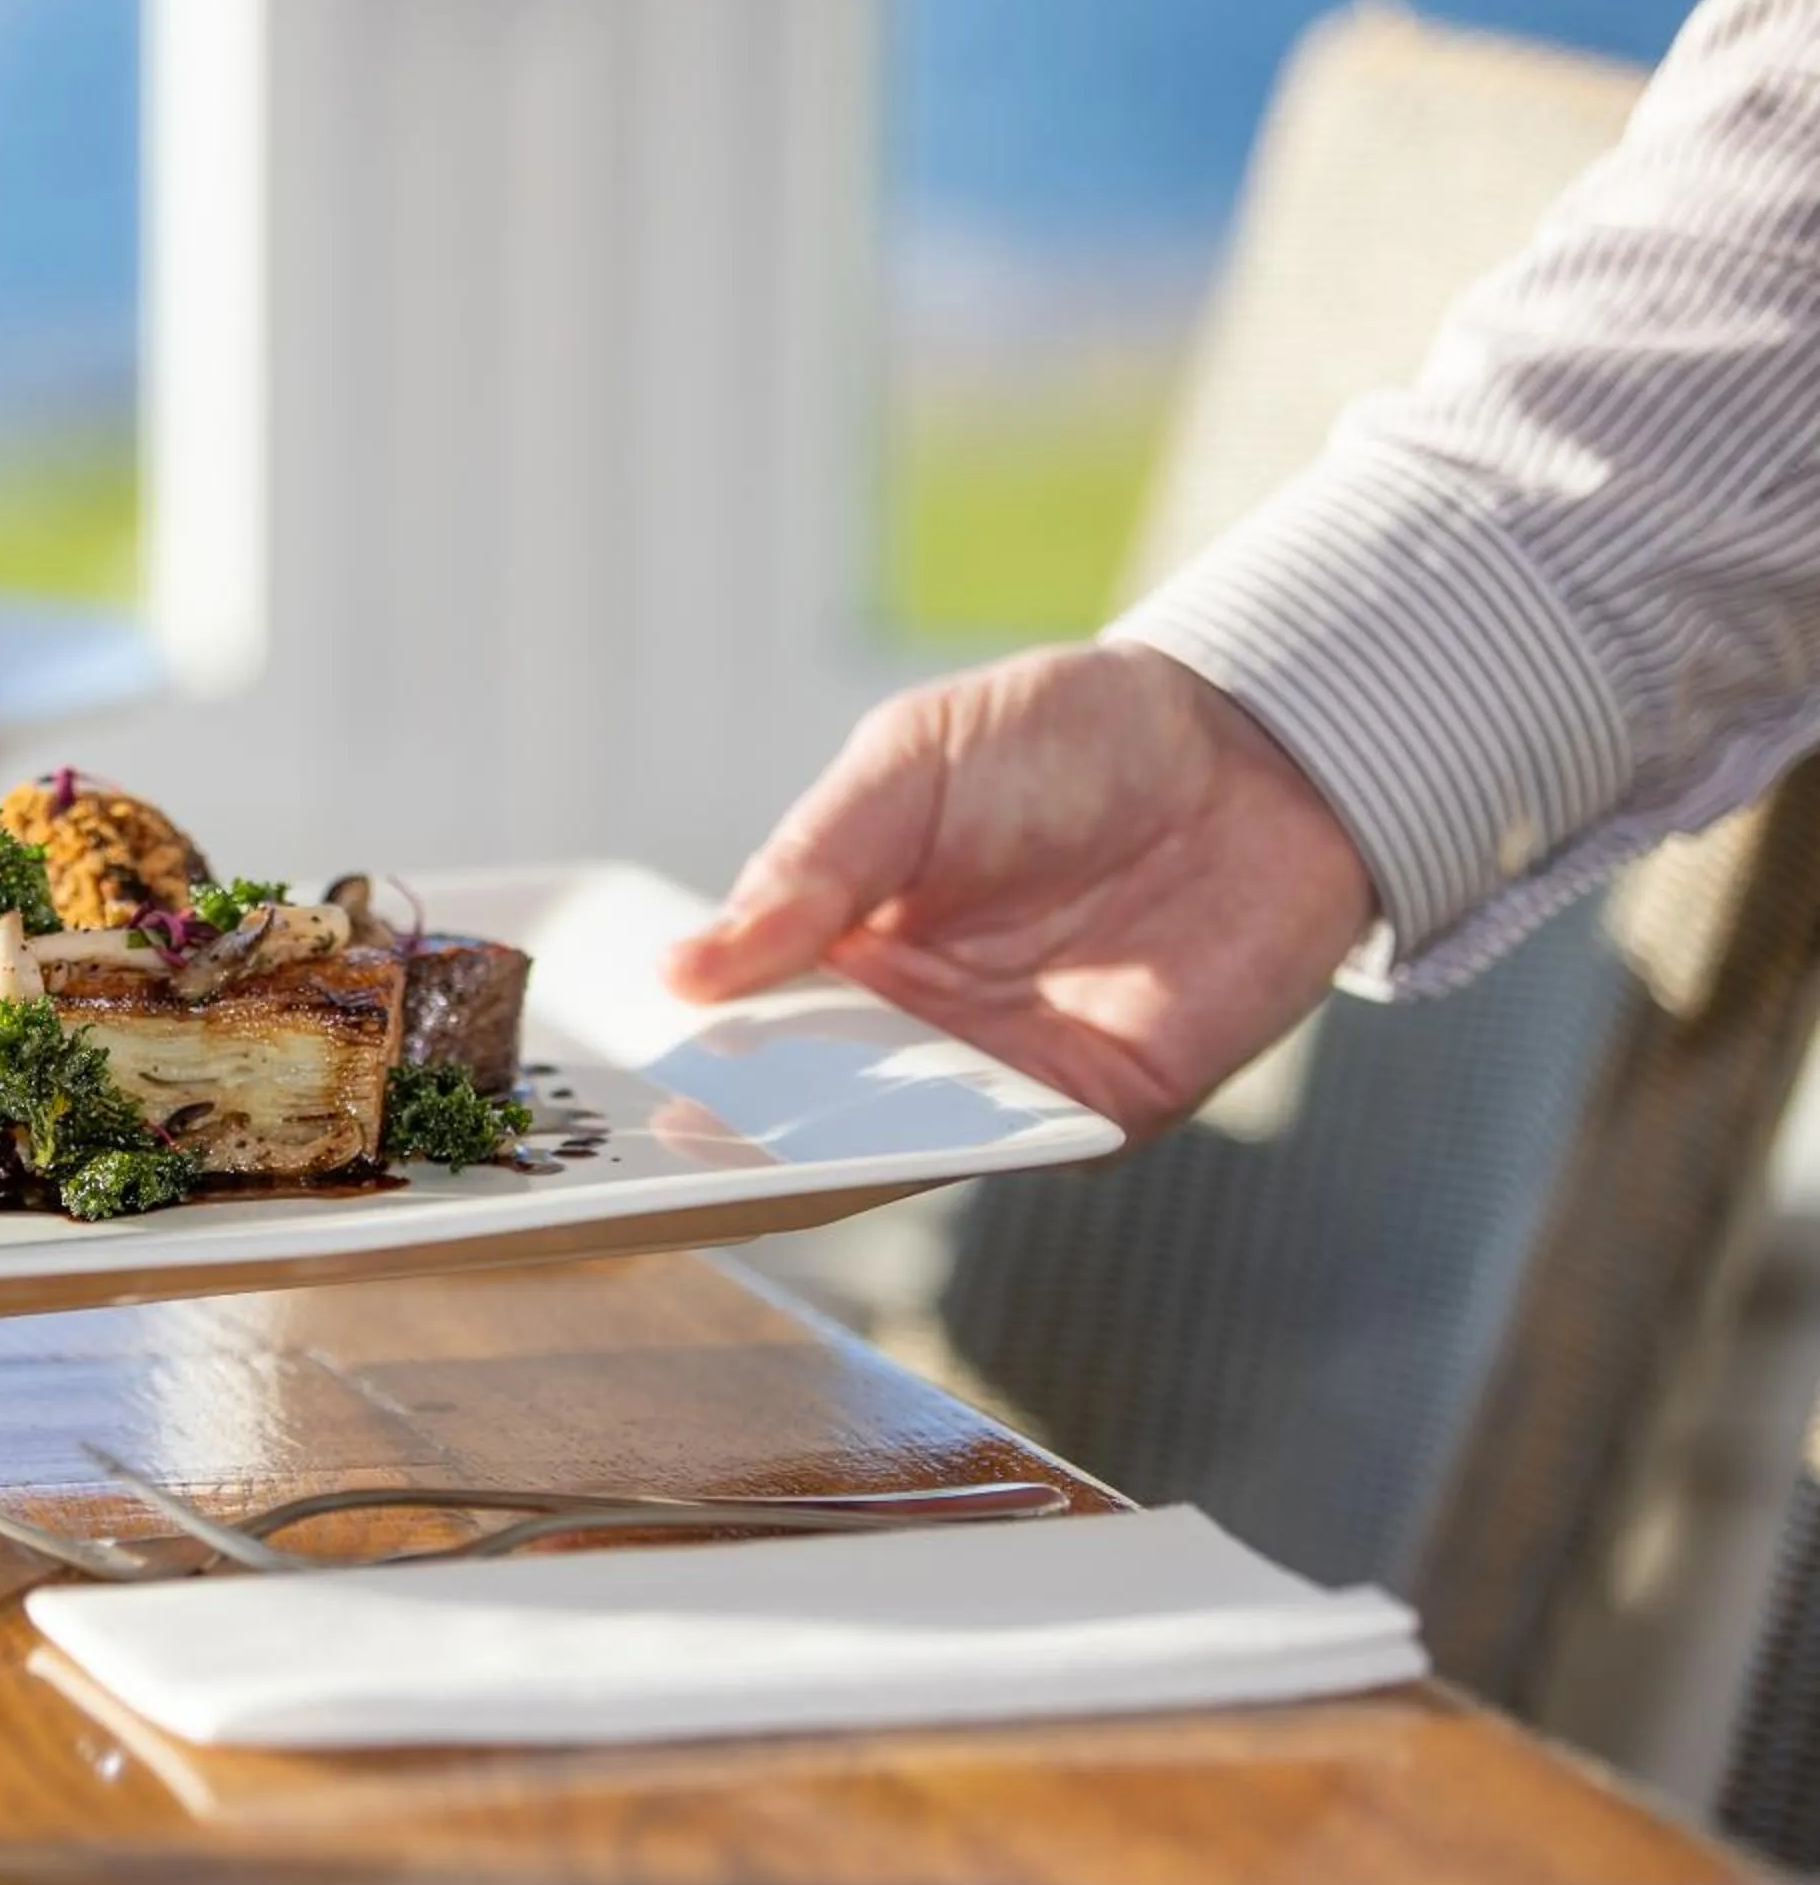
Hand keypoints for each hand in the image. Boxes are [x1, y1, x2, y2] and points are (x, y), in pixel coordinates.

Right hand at [662, 643, 1373, 1136]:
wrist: (1257, 746)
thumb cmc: (1070, 734)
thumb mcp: (908, 765)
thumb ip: (810, 865)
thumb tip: (685, 967)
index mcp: (847, 937)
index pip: (746, 1012)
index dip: (689, 1046)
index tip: (627, 1070)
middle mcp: (914, 1022)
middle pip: (805, 1099)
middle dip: (745, 1121)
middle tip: (676, 1133)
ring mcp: (1001, 1074)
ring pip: (895, 1142)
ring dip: (838, 1148)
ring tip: (771, 1144)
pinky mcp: (1094, 1109)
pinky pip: (1011, 1150)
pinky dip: (959, 1150)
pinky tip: (905, 1134)